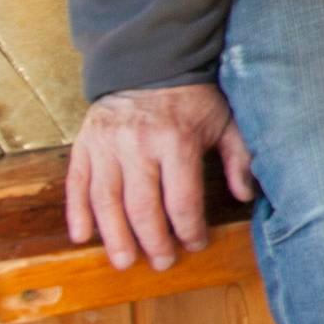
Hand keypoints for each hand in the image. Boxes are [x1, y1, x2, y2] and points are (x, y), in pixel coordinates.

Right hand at [66, 81, 256, 271]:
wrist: (149, 61)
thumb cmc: (192, 98)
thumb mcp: (225, 120)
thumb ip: (239, 157)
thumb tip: (247, 196)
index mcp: (177, 141)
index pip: (182, 200)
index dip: (189, 230)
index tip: (195, 245)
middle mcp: (138, 145)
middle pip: (142, 208)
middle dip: (153, 241)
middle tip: (161, 262)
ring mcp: (106, 145)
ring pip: (106, 202)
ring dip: (115, 237)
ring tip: (124, 261)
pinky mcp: (84, 143)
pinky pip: (77, 184)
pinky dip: (77, 212)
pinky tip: (82, 236)